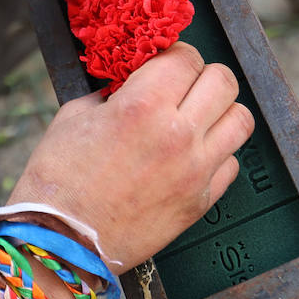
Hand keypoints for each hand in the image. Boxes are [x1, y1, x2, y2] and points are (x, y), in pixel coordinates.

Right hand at [6, 43, 252, 269]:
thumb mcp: (74, 116)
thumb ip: (111, 93)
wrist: (61, 242)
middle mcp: (177, 134)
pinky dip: (217, 154)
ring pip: (240, 120)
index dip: (176, 55)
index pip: (186, 58)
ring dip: (220, 112)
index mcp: (142, 106)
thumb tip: (131, 83)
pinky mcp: (200, 201)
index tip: (165, 64)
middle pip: (223, 81)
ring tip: (197, 118)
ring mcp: (195, 170)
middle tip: (184, 86)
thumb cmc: (58, 180)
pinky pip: (231, 163)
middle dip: (203, 76)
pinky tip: (191, 156)